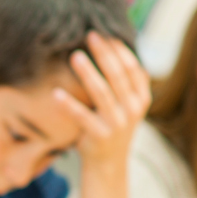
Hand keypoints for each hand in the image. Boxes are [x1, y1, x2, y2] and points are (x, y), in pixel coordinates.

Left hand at [52, 32, 150, 171]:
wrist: (108, 164)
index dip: (120, 50)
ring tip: (75, 56)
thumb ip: (124, 82)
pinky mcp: (100, 136)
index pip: (133, 68)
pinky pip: (82, 117)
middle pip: (118, 76)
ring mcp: (118, 124)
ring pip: (102, 93)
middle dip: (104, 54)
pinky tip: (55, 93)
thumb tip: (113, 45)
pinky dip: (68, 105)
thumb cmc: (112, 126)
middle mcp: (133, 109)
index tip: (106, 34)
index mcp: (141, 98)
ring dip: (88, 73)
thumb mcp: (126, 104)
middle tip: (90, 35)